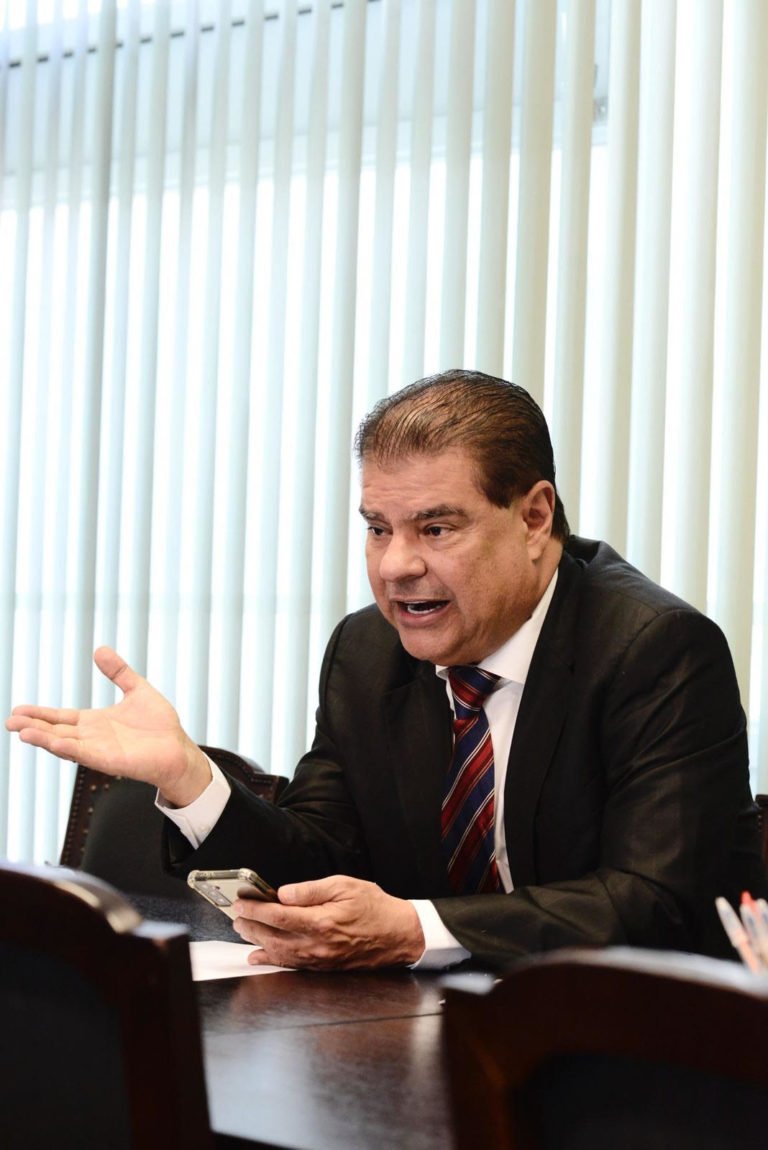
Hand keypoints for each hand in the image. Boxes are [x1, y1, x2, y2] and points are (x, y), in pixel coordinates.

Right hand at [5, 646, 210, 805]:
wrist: (178, 747)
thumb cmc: (160, 725)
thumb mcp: (137, 689)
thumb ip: (118, 671)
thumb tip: (100, 649)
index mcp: (94, 722)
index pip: (61, 717)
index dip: (40, 714)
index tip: (18, 710)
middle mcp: (92, 737)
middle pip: (55, 730)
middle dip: (32, 726)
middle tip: (9, 722)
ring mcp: (98, 750)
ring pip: (63, 743)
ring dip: (43, 738)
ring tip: (21, 731)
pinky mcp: (109, 760)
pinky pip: (84, 753)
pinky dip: (66, 748)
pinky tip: (51, 742)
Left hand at [232, 875, 425, 969]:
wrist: (399, 934)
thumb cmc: (375, 907)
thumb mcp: (345, 885)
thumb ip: (311, 890)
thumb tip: (283, 893)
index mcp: (321, 921)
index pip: (278, 916)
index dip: (255, 909)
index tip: (242, 902)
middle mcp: (317, 944)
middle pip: (273, 936)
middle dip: (250, 925)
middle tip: (236, 914)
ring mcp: (319, 959)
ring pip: (278, 953)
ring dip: (257, 941)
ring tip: (243, 929)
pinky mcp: (323, 967)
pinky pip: (291, 965)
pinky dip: (271, 960)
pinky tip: (259, 956)